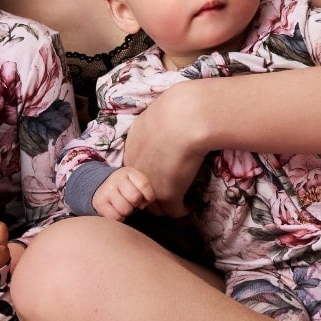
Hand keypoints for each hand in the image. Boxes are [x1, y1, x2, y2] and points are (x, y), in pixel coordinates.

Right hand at [91, 166, 154, 221]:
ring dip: (127, 212)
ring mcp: (106, 190)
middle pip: (135, 197)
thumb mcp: (137, 184)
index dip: (149, 196)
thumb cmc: (126, 190)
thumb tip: (146, 205)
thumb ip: (146, 191)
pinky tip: (116, 211)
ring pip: (125, 209)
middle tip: (132, 202)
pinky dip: (119, 218)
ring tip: (123, 206)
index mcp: (129, 172)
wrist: (103, 189)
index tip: (145, 199)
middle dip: (136, 204)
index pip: (144, 184)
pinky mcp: (99, 202)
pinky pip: (116, 217)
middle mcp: (116, 178)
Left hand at [121, 82, 210, 215]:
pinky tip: (189, 205)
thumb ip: (157, 124)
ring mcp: (150, 184)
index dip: (147, 175)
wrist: (186, 118)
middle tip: (166, 194)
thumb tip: (169, 121)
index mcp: (132, 147)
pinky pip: (174, 212)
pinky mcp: (168, 194)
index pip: (135, 171)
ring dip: (164, 206)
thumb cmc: (177, 108)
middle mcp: (136, 169)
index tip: (160, 174)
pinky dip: (182, 210)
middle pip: (139, 192)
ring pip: (154, 206)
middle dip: (150, 195)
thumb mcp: (158, 114)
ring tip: (177, 203)